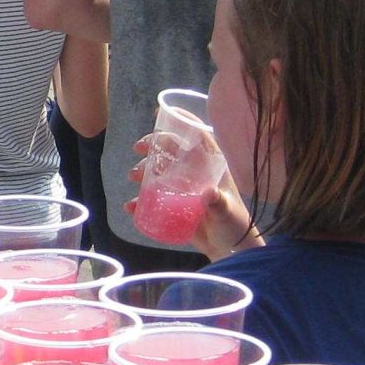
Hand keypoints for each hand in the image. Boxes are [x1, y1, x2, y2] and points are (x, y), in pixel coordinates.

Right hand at [124, 130, 253, 257]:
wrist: (230, 250)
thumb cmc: (234, 224)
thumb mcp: (227, 211)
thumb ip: (218, 202)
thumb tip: (208, 193)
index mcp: (212, 166)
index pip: (197, 137)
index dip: (181, 122)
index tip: (160, 114)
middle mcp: (196, 173)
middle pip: (172, 151)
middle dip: (153, 145)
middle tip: (138, 148)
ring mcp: (184, 189)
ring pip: (160, 172)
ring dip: (143, 171)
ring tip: (133, 177)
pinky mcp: (175, 206)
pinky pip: (154, 200)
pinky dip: (140, 201)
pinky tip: (130, 206)